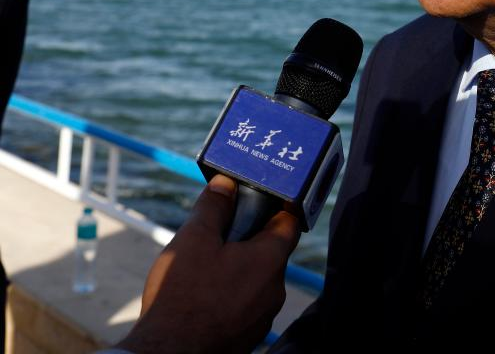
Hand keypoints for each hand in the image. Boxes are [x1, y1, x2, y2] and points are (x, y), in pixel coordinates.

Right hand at [115, 175, 300, 353]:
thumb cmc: (182, 297)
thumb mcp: (193, 240)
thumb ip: (214, 208)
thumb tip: (226, 184)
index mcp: (270, 260)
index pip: (289, 222)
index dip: (275, 206)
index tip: (257, 199)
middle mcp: (276, 288)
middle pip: (271, 251)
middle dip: (249, 238)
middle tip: (220, 233)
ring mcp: (264, 314)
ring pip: (258, 279)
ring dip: (239, 268)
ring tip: (206, 267)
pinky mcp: (250, 333)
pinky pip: (248, 303)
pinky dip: (233, 293)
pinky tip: (205, 294)